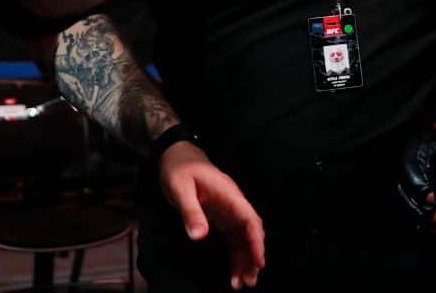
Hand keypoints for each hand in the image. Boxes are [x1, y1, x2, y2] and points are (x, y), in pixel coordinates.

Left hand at [159, 141, 264, 289]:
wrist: (176, 155)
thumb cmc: (178, 170)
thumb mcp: (180, 189)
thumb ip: (191, 212)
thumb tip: (199, 236)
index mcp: (229, 195)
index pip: (249, 220)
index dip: (256, 241)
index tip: (259, 261)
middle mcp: (233, 204)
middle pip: (250, 232)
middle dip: (252, 256)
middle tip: (248, 282)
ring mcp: (228, 210)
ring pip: (242, 237)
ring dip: (244, 258)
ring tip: (242, 282)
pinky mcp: (221, 216)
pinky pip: (232, 237)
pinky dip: (235, 253)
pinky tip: (234, 269)